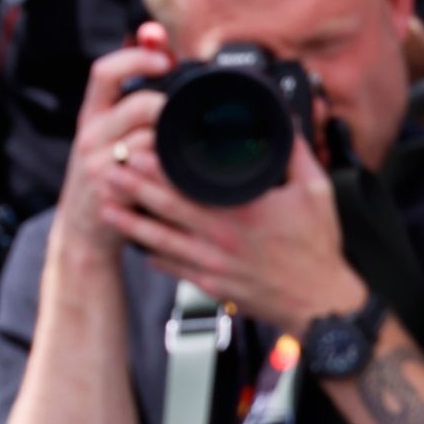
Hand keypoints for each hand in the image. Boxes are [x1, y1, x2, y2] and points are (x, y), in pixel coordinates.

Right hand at [51, 43, 173, 268]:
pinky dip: (173, 171)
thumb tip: (153, 38)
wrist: (82, 234)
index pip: (104, 71)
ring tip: (191, 147)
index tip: (165, 57)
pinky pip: (152, 173)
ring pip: (151, 138)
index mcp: (91, 117)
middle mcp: (90, 136)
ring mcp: (98, 165)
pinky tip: (185, 173)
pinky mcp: (112, 192)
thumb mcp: (107, 134)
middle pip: (139, 103)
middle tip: (190, 115)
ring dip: (176, 142)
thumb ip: (129, 91)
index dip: (136, 56)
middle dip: (171, 106)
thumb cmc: (104, 179)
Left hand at [100, 136, 365, 335]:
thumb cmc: (317, 249)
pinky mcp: (209, 285)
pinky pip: (172, 267)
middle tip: (106, 171)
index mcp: (242, 212)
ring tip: (105, 206)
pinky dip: (150, 255)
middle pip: (165, 209)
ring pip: (159, 241)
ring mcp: (210, 265)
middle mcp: (220, 238)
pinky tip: (133, 244)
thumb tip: (281, 120)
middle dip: (132, 189)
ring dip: (130, 222)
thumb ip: (294, 152)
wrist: (318, 303)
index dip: (159, 169)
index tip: (136, 151)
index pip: (191, 186)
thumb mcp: (315, 190)